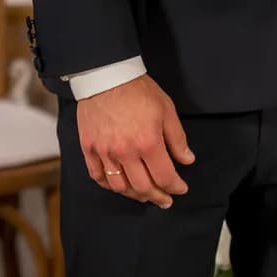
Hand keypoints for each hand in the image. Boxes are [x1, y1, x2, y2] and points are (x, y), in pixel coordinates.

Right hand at [77, 74, 193, 208]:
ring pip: (120, 187)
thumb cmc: (139, 90)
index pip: (164, 176)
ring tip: (145, 195)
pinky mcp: (89, 149)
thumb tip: (187, 160)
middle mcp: (126, 153)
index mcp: (148, 143)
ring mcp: (105, 153)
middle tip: (165, 200)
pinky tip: (119, 186)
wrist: (107, 76)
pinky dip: (109, 186)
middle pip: (143, 187)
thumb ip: (177, 138)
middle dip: (158, 197)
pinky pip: (98, 177)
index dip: (175, 186)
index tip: (181, 188)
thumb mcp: (166, 109)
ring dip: (135, 195)